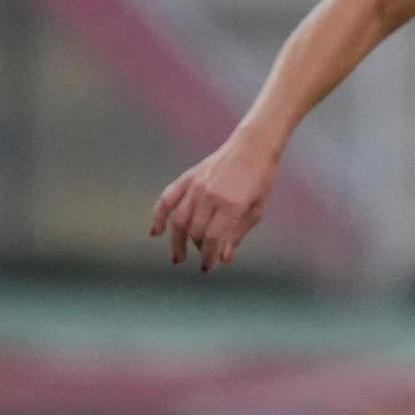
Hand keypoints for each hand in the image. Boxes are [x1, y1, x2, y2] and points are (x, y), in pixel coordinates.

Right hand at [149, 134, 279, 271]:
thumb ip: (237, 234)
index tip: (208, 267)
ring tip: (178, 256)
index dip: (209, 257)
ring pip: (179, 220)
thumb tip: (223, 258)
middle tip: (203, 258)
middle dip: (198, 249)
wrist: (252, 146)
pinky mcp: (188, 178)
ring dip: (176, 241)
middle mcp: (210, 195)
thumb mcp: (256, 209)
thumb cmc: (259, 180)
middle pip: (196, 231)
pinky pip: (166, 199)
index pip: (214, 239)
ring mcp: (196, 185)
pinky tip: (156, 232)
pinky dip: (158, 216)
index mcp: (232, 205)